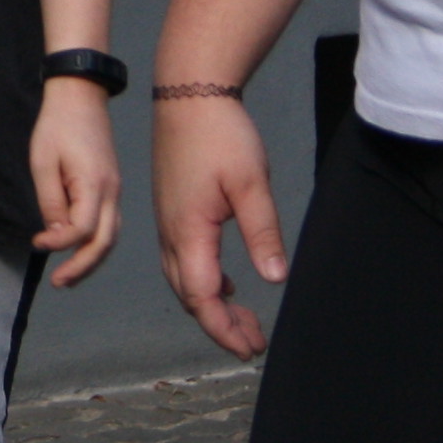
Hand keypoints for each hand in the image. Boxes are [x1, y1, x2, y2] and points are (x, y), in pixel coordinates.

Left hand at [29, 78, 123, 284]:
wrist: (81, 95)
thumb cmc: (58, 125)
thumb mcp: (43, 162)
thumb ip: (50, 201)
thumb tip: (54, 234)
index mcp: (95, 185)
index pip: (83, 230)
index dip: (60, 244)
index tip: (36, 242)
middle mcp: (112, 191)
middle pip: (104, 242)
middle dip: (82, 267)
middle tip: (59, 283)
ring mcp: (115, 189)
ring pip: (111, 236)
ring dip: (91, 260)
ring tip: (69, 276)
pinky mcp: (112, 186)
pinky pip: (110, 223)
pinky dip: (97, 243)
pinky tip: (80, 250)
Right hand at [152, 94, 285, 357]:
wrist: (188, 94)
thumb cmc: (220, 134)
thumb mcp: (251, 183)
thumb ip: (263, 233)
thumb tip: (275, 278)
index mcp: (188, 232)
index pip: (202, 297)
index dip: (224, 329)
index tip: (250, 347)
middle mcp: (170, 233)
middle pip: (189, 296)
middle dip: (220, 324)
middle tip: (255, 340)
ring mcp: (167, 222)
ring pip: (183, 280)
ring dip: (212, 304)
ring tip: (244, 318)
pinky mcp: (172, 211)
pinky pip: (182, 261)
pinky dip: (204, 281)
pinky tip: (228, 283)